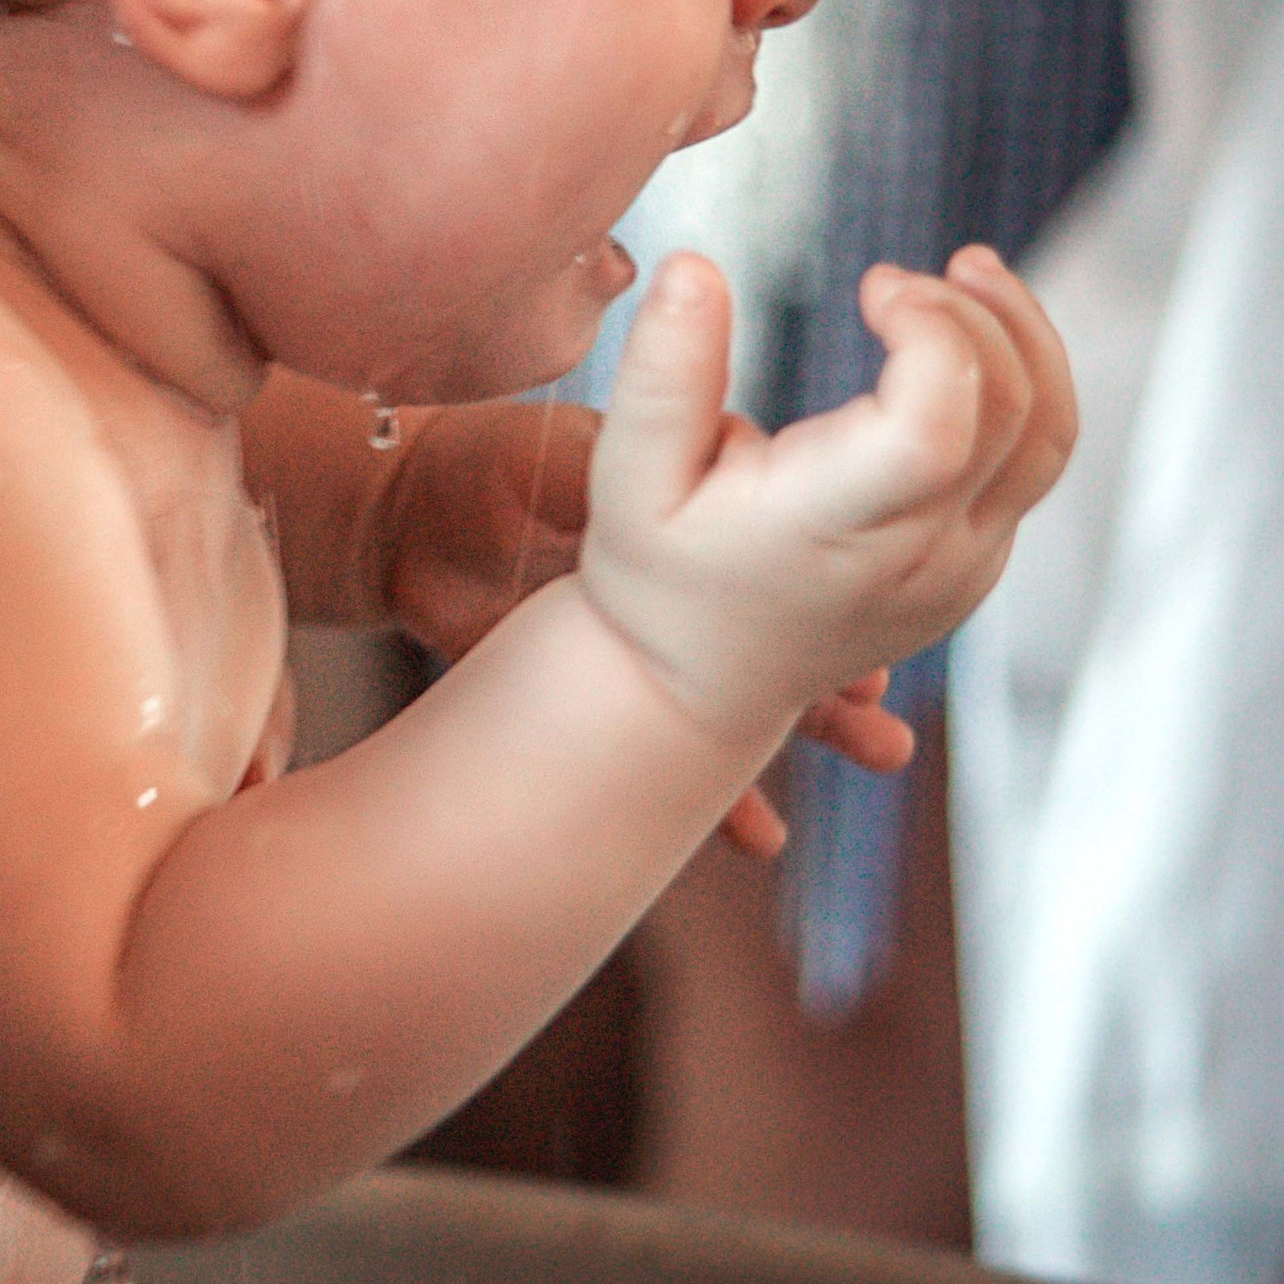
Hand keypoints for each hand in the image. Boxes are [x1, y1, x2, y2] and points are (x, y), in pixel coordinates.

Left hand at [376, 395, 909, 852]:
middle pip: (774, 653)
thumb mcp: (572, 454)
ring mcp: (639, 656)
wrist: (397, 520)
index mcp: (682, 531)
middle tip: (887, 729)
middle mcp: (676, 598)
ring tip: (864, 768)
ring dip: (796, 745)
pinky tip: (764, 839)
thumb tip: (732, 444)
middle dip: (833, 695)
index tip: (869, 640)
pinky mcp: (592, 706)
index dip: (823, 607)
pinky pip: (654, 766)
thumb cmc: (484, 462)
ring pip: (731, 715)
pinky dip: (711, 804)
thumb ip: (644, 462)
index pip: (776, 568)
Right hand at [579, 247, 1074, 754]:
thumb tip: (692, 268)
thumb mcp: (628, 477)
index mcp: (833, 531)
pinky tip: (959, 344)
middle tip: (897, 279)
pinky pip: (1036, 462)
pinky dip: (1021, 384)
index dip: (932, 329)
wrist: (697, 688)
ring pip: (1051, 435)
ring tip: (969, 274)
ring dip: (1027, 338)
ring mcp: (962, 570)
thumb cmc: (657, 577)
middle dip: (972, 312)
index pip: (940, 421)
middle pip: (1012, 408)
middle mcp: (918, 558)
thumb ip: (661, 374)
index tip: (873, 288)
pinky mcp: (978, 566)